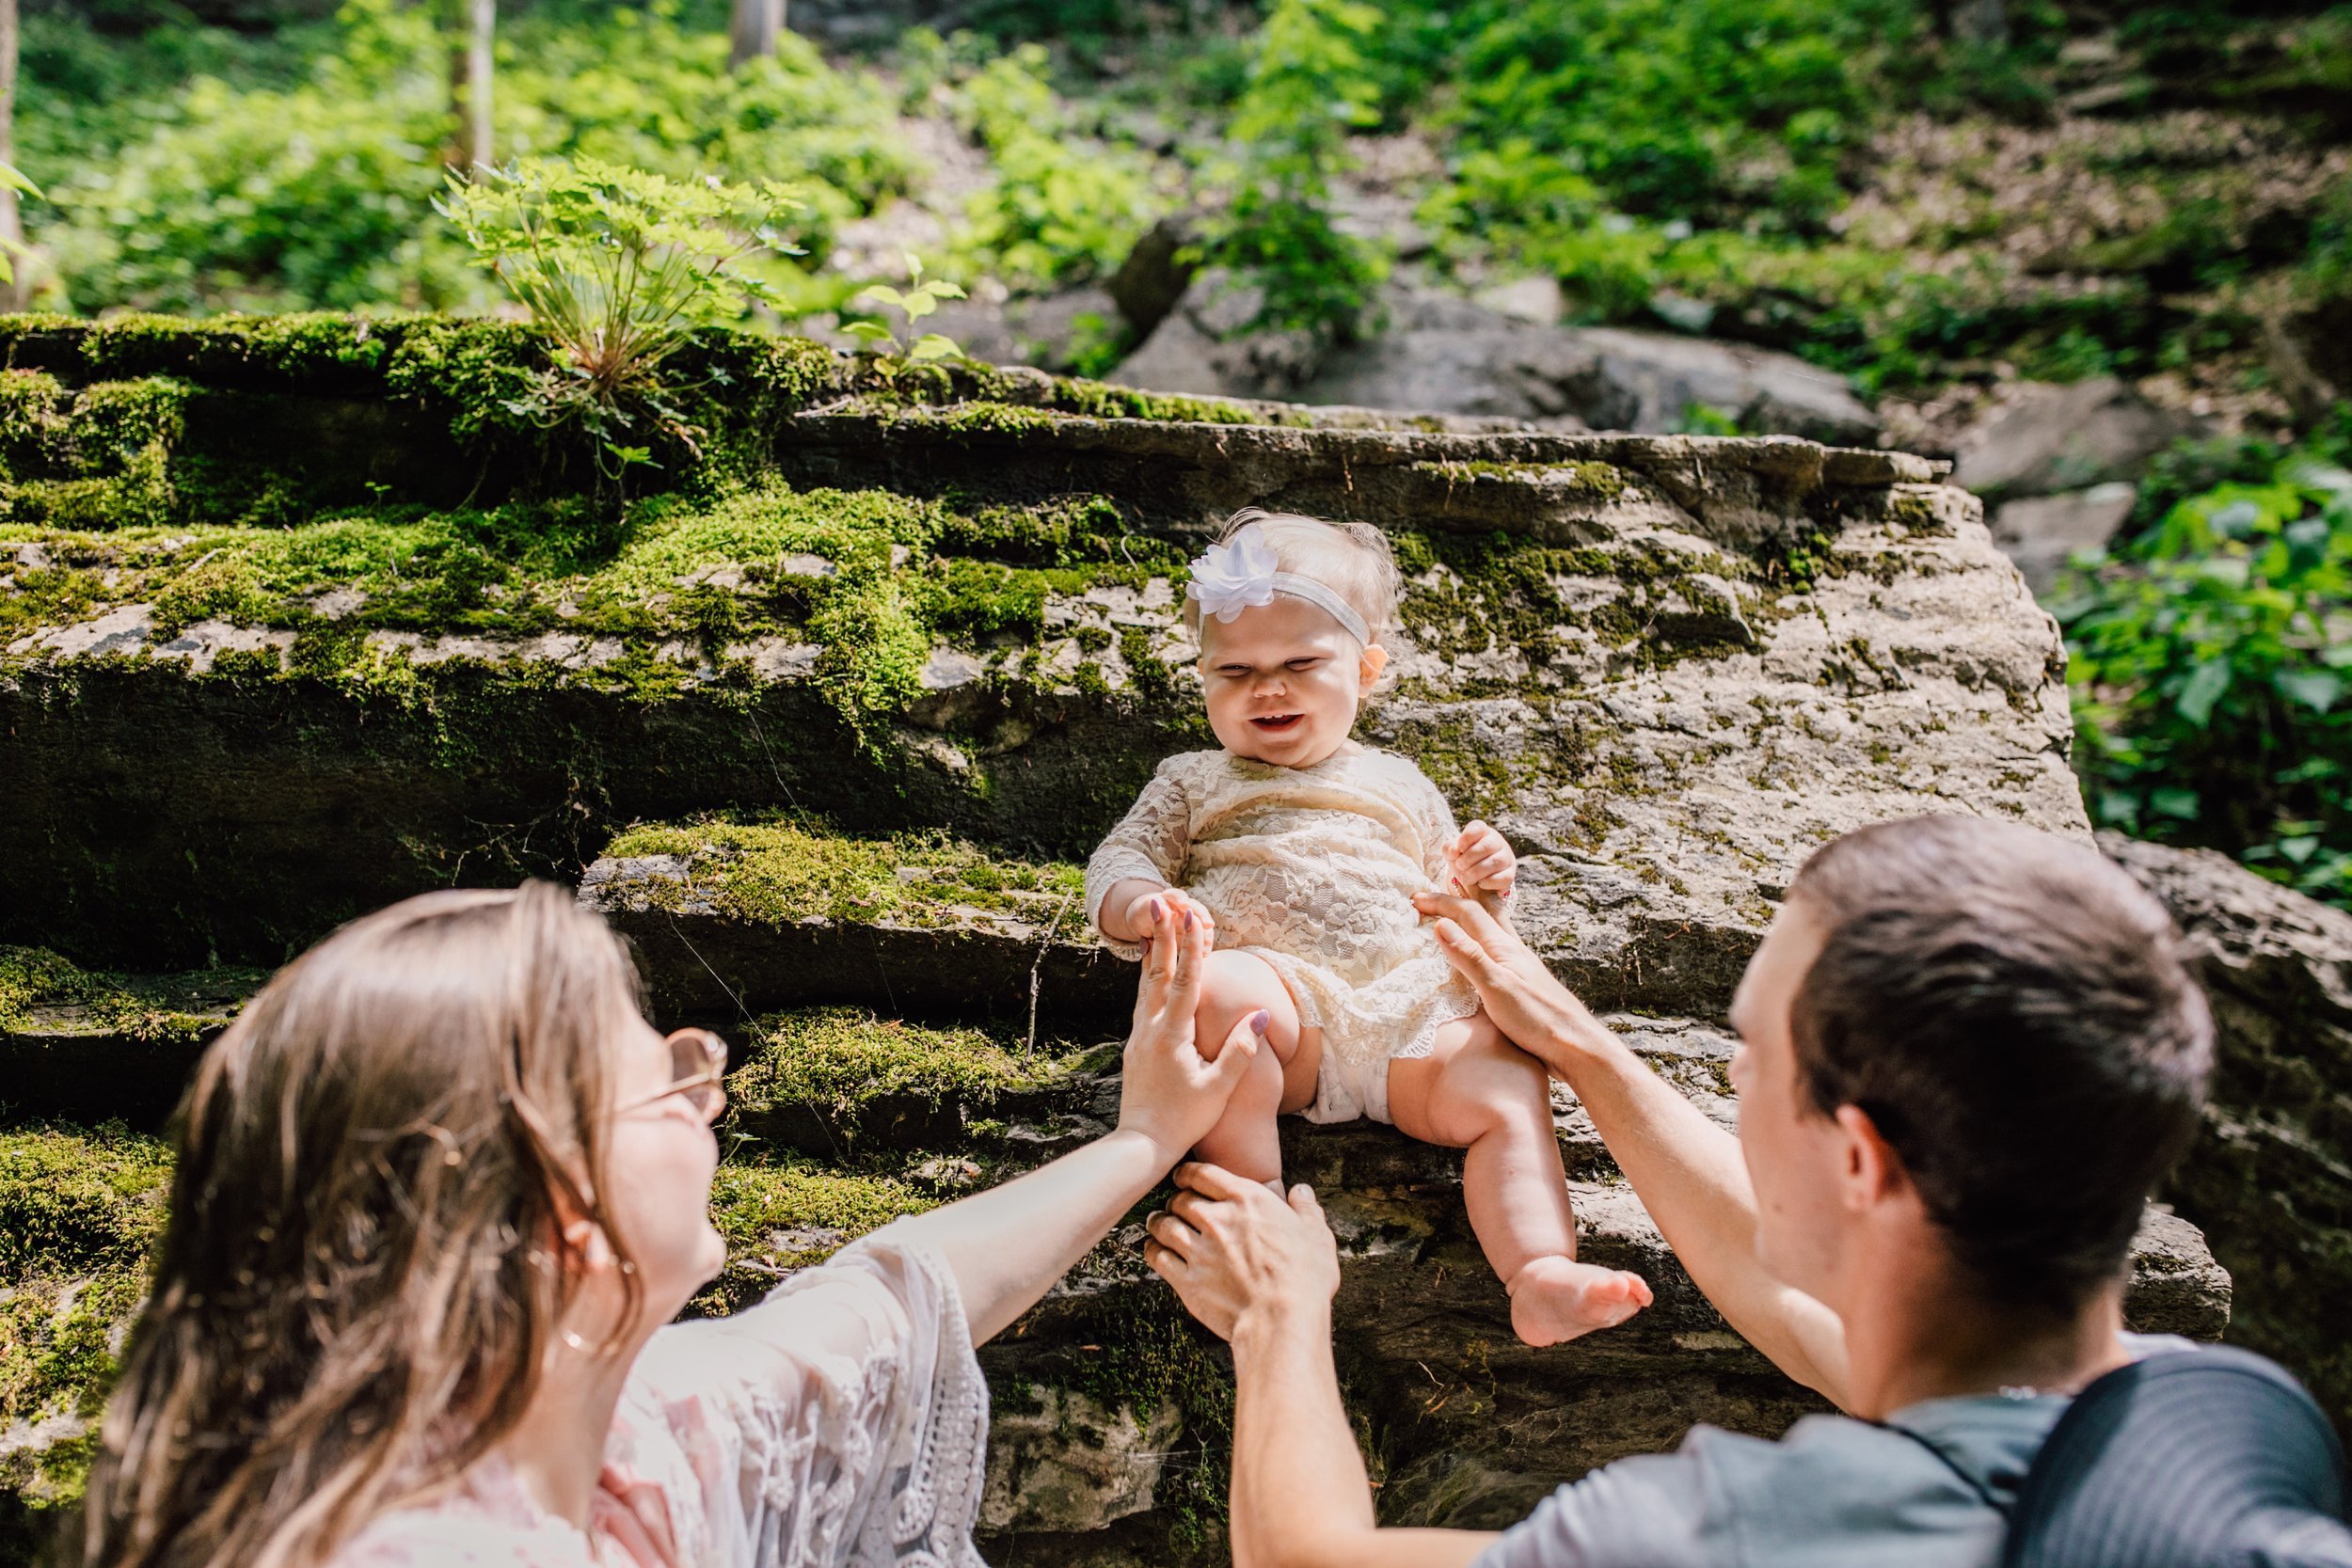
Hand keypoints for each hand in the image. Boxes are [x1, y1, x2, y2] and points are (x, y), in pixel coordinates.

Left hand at [1115, 897, 1265, 1166]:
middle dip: (1163, 936)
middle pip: (1158, 973)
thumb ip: (1239, 1051)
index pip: (1186, 981)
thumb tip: (1259, 1016)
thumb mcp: (1218, 1088)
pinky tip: (1148, 974)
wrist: (1141, 1143)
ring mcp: (1139, 1037)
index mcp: (1172, 1035)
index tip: (1193, 916)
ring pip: (1146, 985)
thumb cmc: (1184, 1119)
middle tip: (1162, 902)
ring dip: (1153, 954)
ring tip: (1153, 927)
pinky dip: (1147, 979)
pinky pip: (1142, 1002)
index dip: (1192, 947)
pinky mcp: (1136, 1047)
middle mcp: (1150, 1029)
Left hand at [1143, 1163, 1340, 1341]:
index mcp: (1247, 1200)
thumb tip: (1302, 1192)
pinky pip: (1157, 1257)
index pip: (1204, 1174)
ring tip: (1158, 1225)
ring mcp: (1199, 1250)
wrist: (1282, 1321)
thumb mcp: (1316, 1235)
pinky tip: (1154, 1250)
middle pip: (1180, 1199)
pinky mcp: (1187, 1280)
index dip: (1188, 1174)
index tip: (1183, 1178)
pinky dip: (1152, 1250)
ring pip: (1163, 1225)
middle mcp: (1218, 1219)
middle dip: (1175, 1200)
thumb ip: (1306, 1209)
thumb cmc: (1304, 1279)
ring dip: (1158, 1223)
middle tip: (1175, 1206)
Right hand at [1411, 890, 1605, 1077]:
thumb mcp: (1497, 988)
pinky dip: (1481, 936)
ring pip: (1493, 926)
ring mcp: (1519, 964)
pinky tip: (1482, 948)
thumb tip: (1440, 925)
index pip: (1468, 912)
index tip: (1414, 899)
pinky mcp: (1521, 980)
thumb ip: (1469, 956)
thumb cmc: (1538, 1019)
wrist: (1574, 1044)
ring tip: (1459, 906)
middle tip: (1437, 888)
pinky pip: (1496, 946)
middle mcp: (1512, 949)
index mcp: (1503, 947)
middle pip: (1484, 910)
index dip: (1440, 903)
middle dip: (1459, 895)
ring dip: (1473, 911)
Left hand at [1445, 821, 1515, 896]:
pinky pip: (1504, 878)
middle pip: (1487, 845)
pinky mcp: (1510, 874)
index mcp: (1482, 832)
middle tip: (1460, 866)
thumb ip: (1449, 848)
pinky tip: (1480, 883)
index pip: (1478, 827)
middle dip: (1469, 858)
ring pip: (1496, 862)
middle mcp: (1497, 842)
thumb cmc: (1463, 860)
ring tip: (1466, 877)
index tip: (1459, 848)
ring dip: (1476, 872)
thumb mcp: (1452, 853)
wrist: (1474, 880)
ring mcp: (1506, 858)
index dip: (1466, 838)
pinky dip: (1489, 882)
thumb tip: (1454, 851)